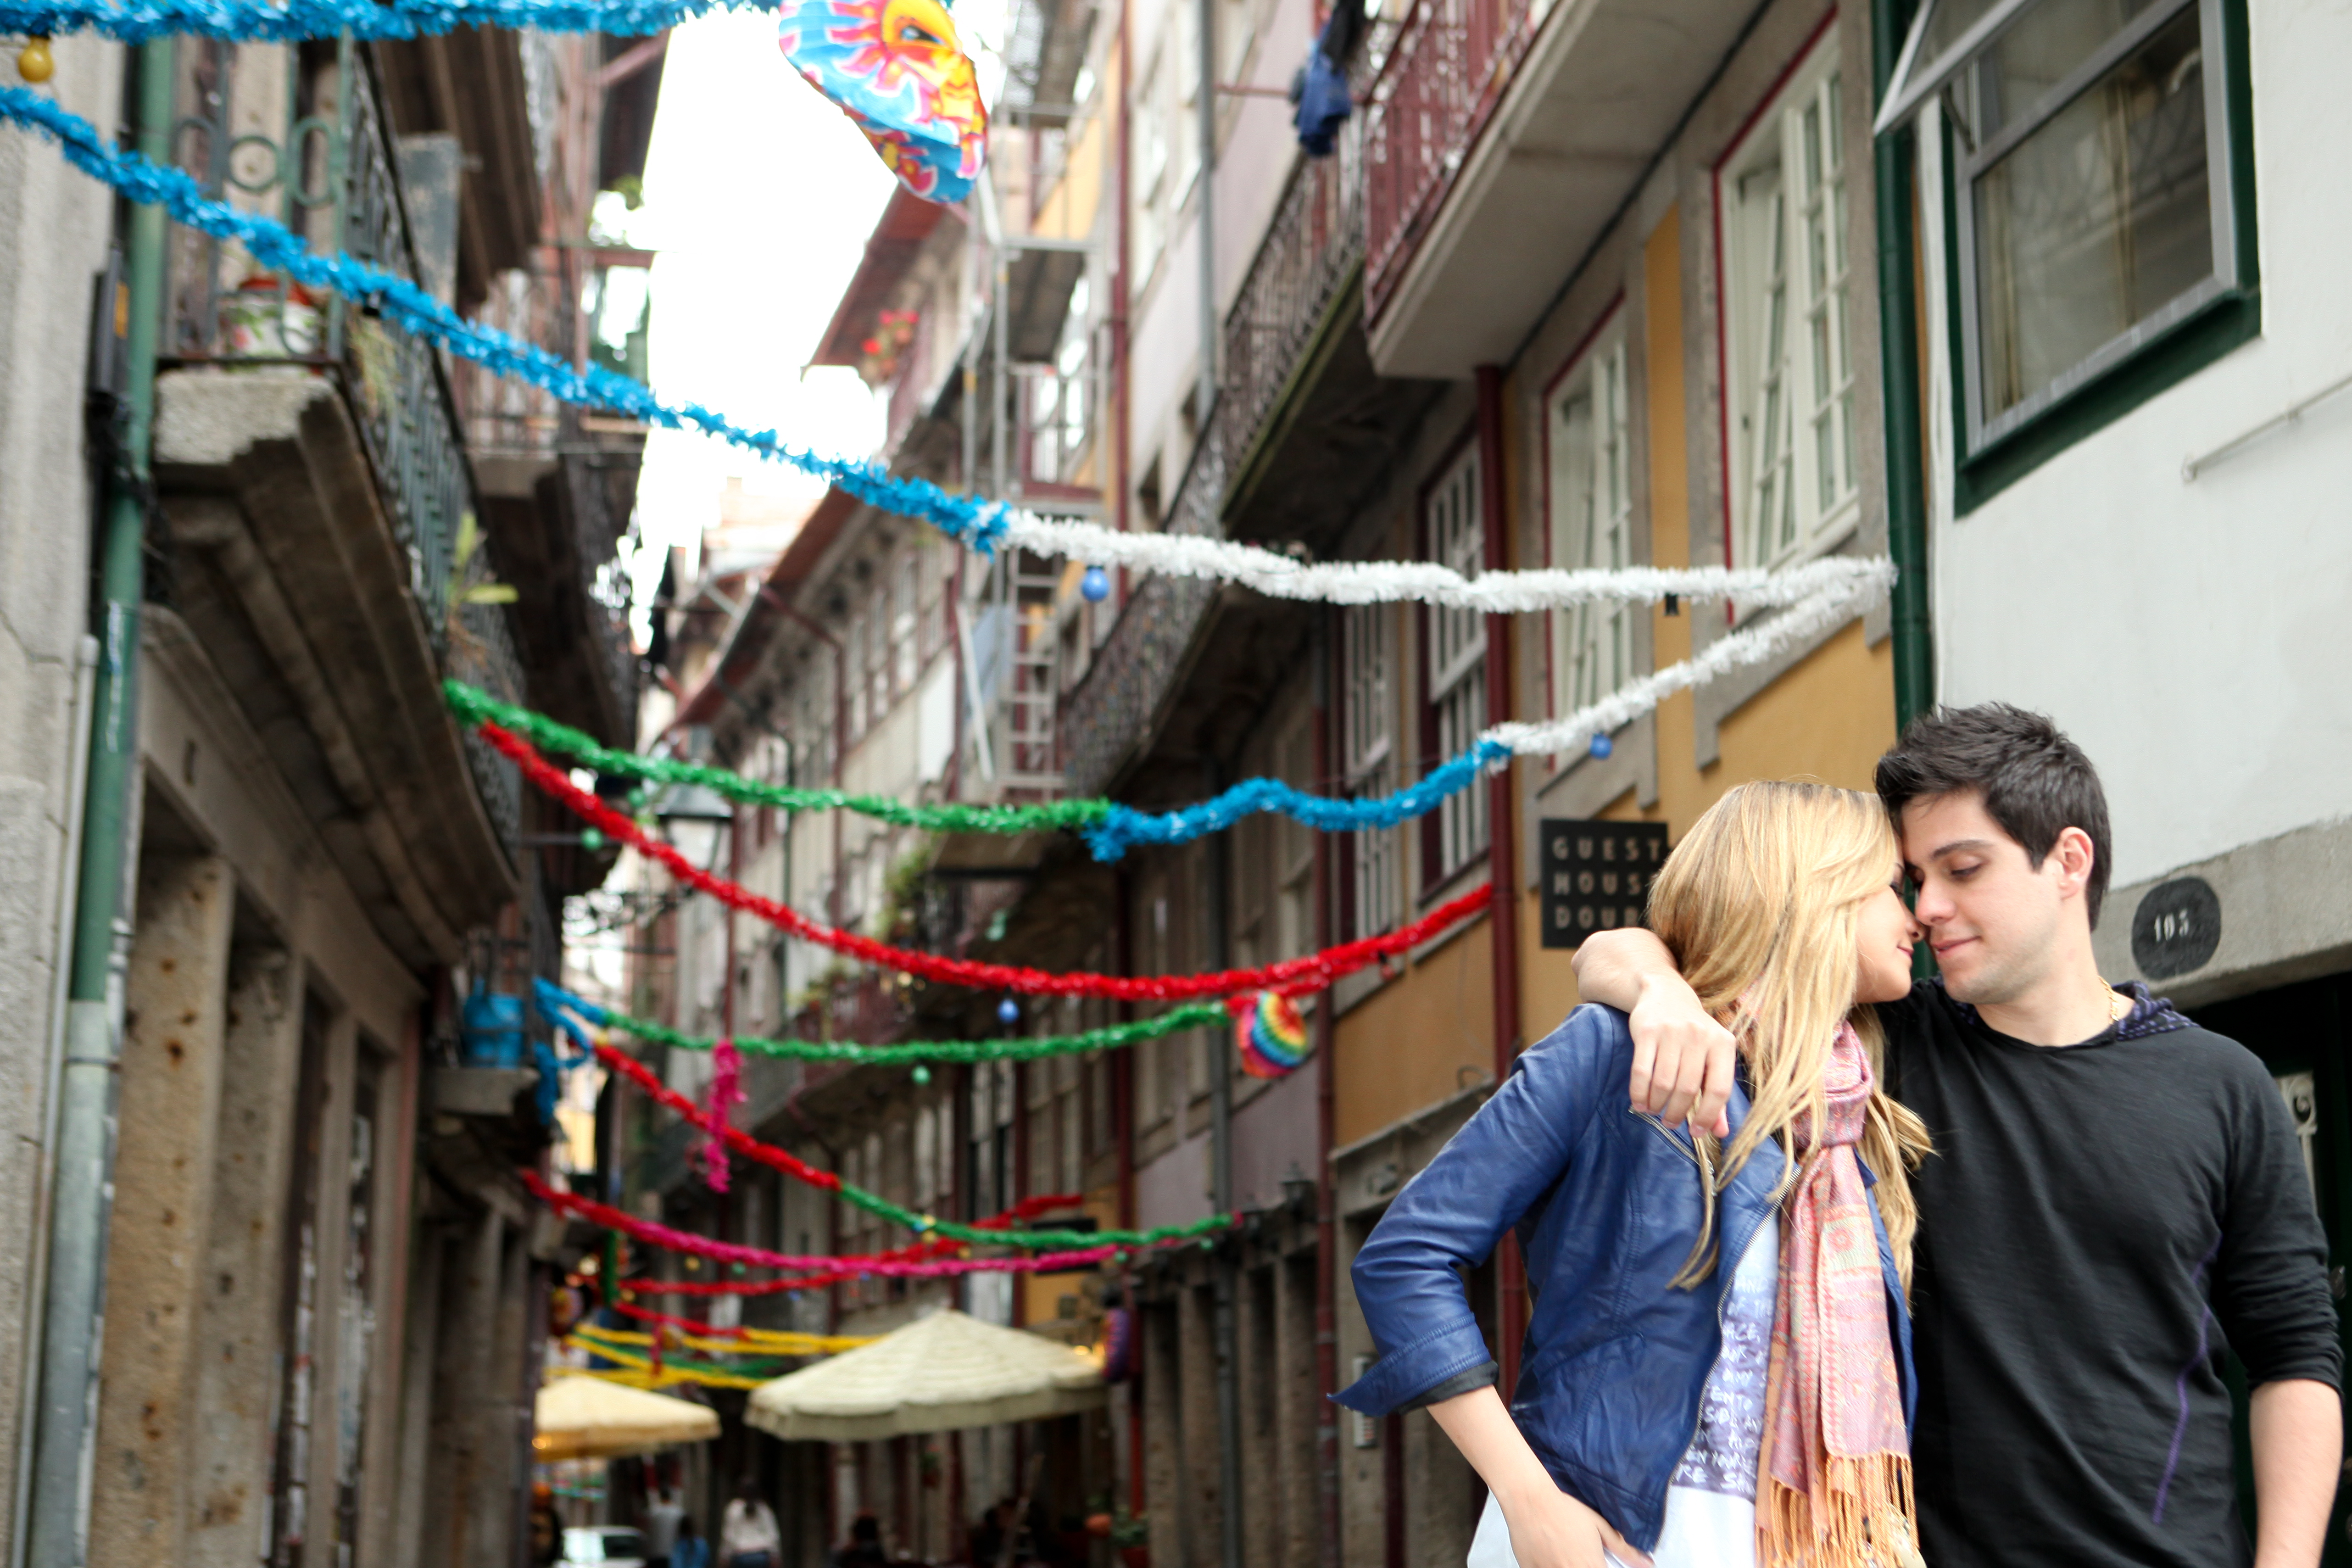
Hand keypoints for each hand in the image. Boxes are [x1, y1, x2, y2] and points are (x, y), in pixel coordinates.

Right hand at [1497, 1484, 1649, 1567]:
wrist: (1530, 1499)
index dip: (1601, 1567)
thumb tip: (1647, 1563)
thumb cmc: (1562, 1509)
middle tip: (1578, 1556)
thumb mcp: (1598, 1525)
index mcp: (1591, 1564)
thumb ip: (1623, 1548)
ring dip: (1566, 1566)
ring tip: (1565, 1555)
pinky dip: (1548, 1567)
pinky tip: (1550, 1557)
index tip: (1597, 1562)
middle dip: (1584, 1564)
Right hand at [1628, 972, 1735, 1138]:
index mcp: (1723, 1044)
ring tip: (1654, 1112)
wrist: (1667, 995)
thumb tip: (1721, 1132)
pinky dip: (1639, 1092)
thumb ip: (1717, 1095)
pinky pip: (1641, 1071)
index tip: (1695, 1132)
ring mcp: (1673, 1032)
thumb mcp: (1712, 1058)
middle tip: (1670, 1123)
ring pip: (1663, 1082)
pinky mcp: (1647, 1030)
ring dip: (1657, 1104)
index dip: (1707, 1115)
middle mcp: (1700, 1036)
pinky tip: (1640, 1103)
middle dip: (1677, 1112)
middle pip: (1688, 1088)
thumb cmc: (1694, 1035)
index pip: (1719, 1089)